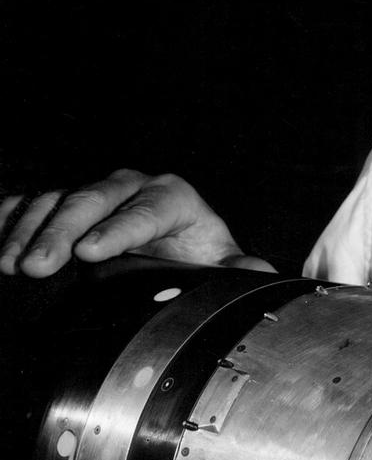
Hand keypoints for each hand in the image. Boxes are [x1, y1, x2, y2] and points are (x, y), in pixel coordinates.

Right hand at [0, 169, 273, 276]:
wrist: (176, 246)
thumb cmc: (195, 252)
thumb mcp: (220, 261)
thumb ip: (239, 269)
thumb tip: (259, 272)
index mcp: (172, 198)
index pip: (145, 210)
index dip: (118, 231)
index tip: (91, 253)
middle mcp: (129, 188)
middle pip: (93, 201)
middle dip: (62, 232)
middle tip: (39, 266)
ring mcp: (92, 194)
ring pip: (56, 201)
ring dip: (30, 231)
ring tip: (13, 264)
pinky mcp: (61, 205)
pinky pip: (28, 204)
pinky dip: (8, 220)